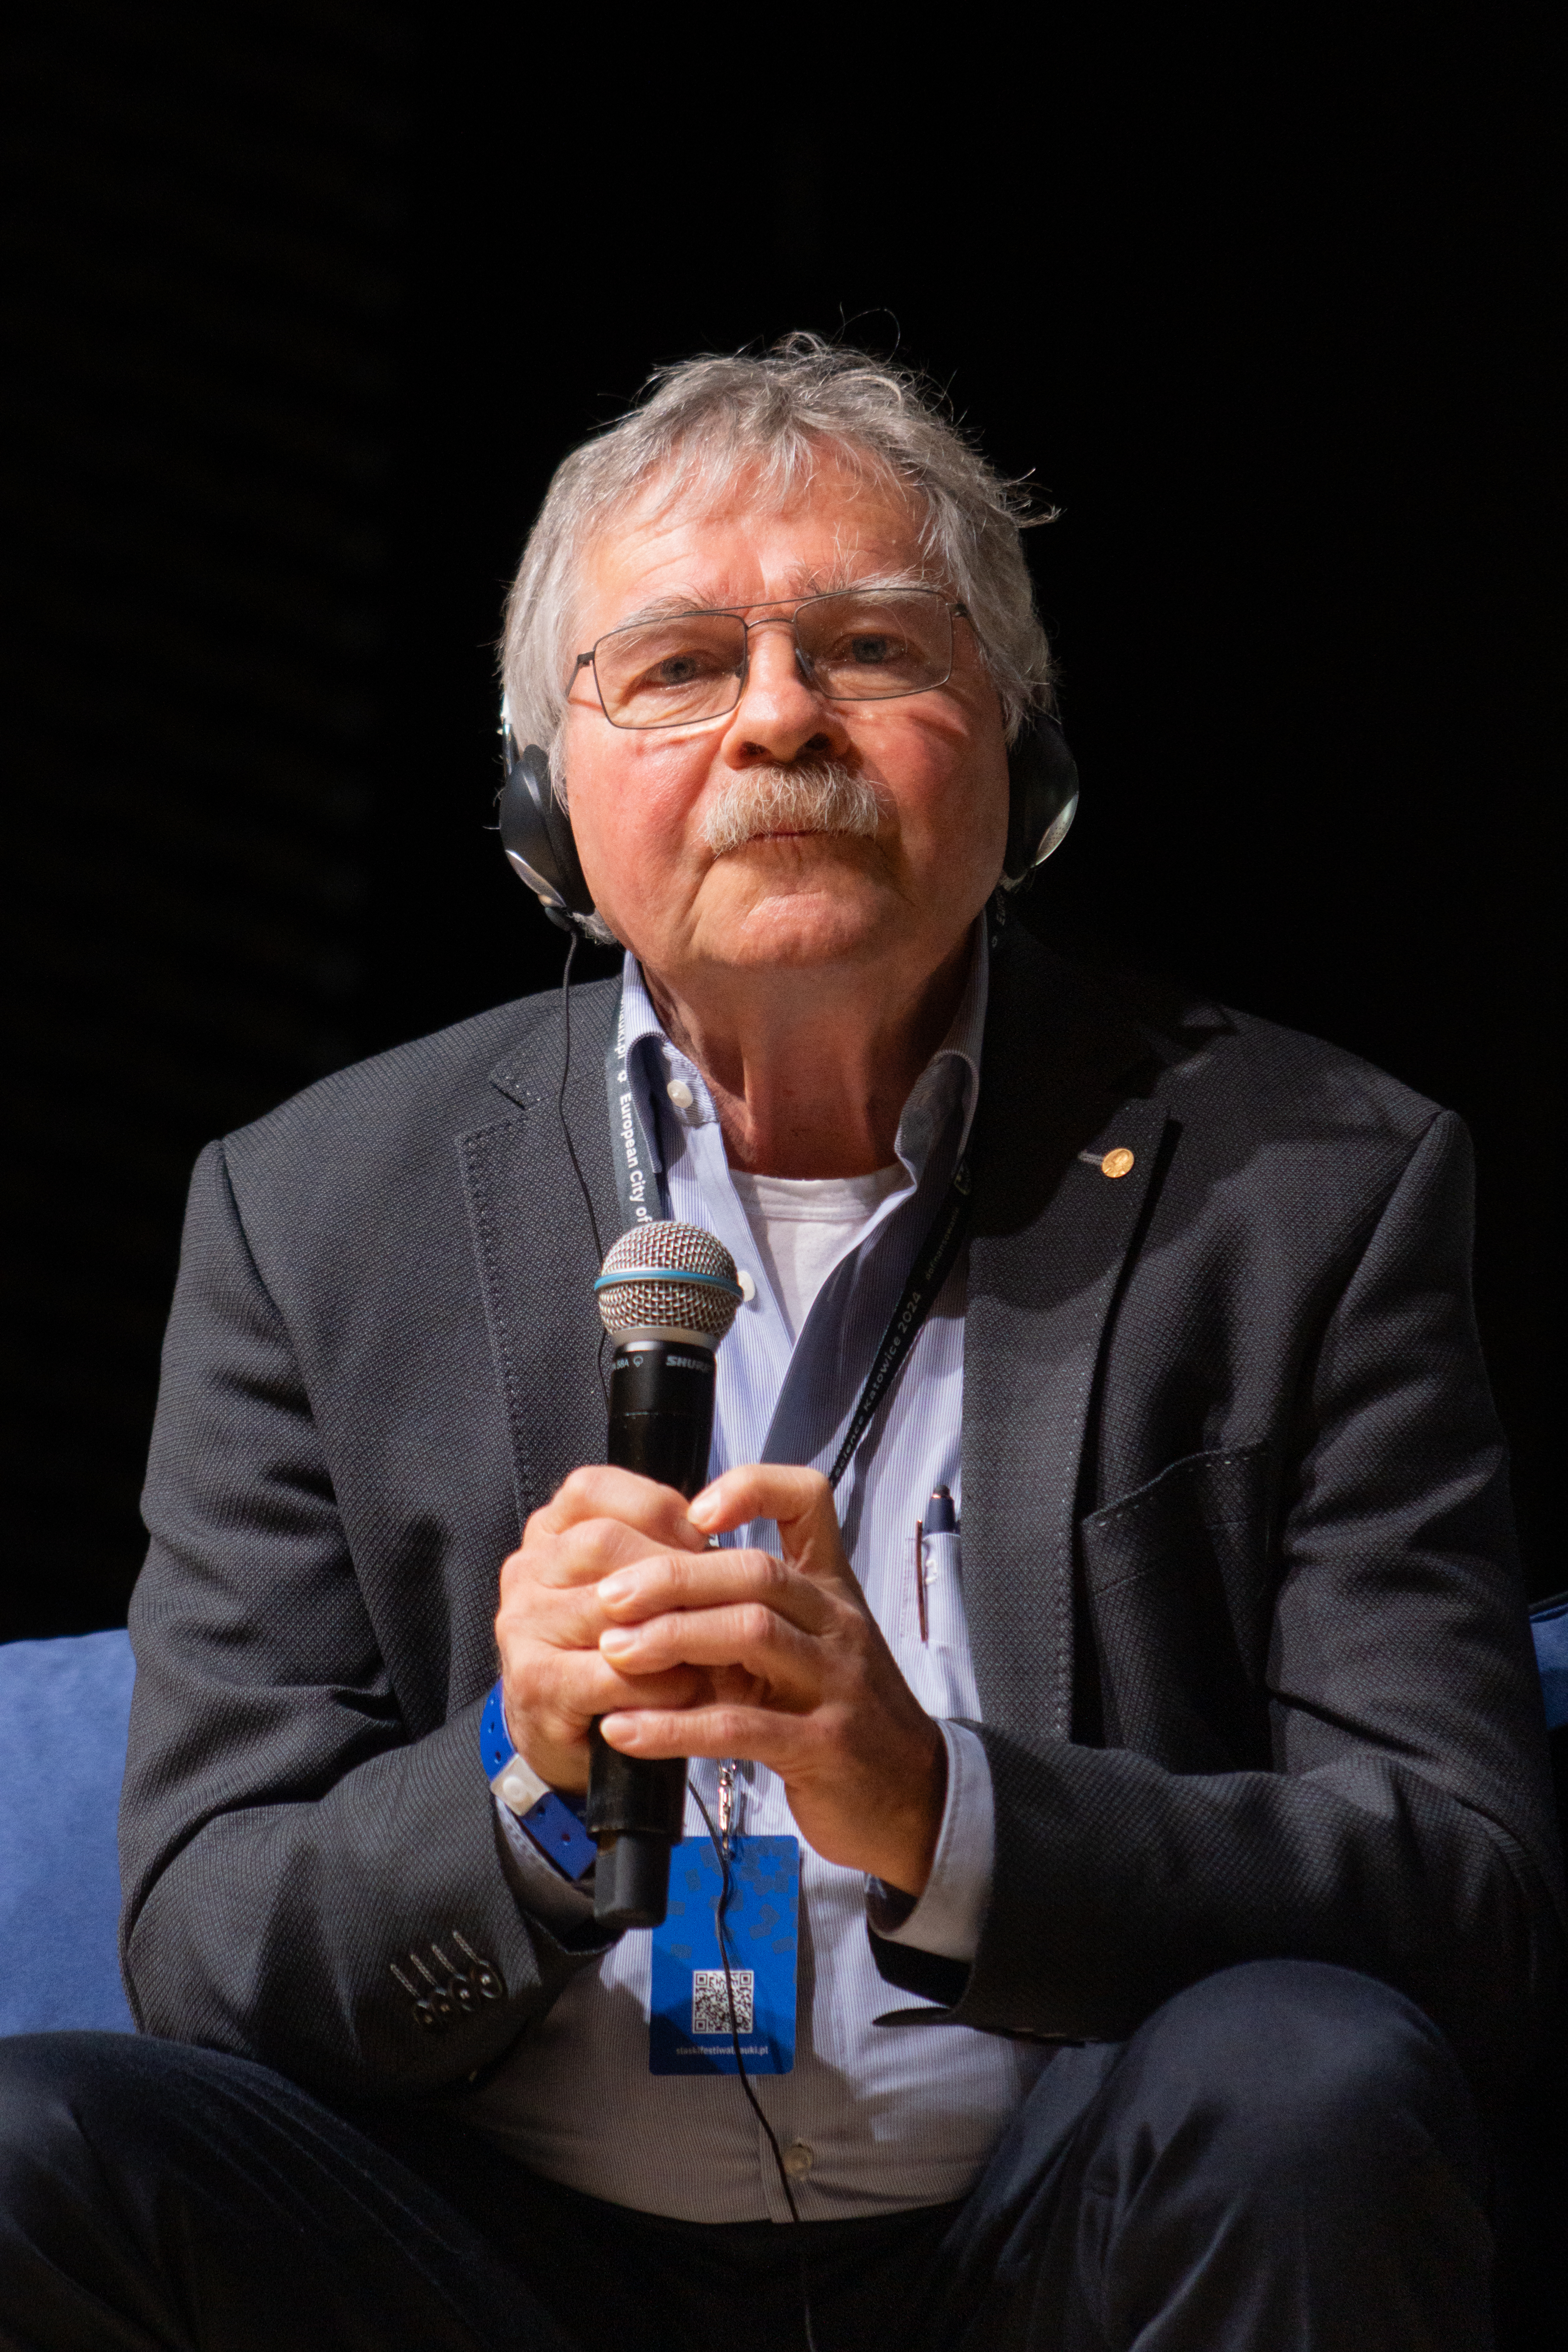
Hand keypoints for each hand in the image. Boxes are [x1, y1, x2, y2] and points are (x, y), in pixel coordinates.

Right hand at [493, 1466, 711, 1793]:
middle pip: (602, 1541)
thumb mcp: (629, 1583)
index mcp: (548, 1534)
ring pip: (610, 1607)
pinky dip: (661, 1683)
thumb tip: (715, 1527)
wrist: (562, 1732)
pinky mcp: (536, 1684)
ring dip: (675, 1627)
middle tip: (721, 1595)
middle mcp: (526, 1572)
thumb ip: (655, 1546)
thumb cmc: (608, 1648)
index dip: (657, 1507)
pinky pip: (613, 1672)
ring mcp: (523, 1627)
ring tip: (715, 1643)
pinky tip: (688, 1690)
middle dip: (672, 1568)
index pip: (591, 1490)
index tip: (702, 1538)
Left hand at [594, 1464, 945, 1895]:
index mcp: (830, 1590)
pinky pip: (740, 1727)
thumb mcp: (803, 1649)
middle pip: (755, 1573)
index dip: (751, 1489)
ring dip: (671, 1637)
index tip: (692, 1511)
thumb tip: (650, 1591)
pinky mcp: (824, 1746)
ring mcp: (836, 1683)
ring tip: (611, 1651)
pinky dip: (674, 1727)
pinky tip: (624, 1730)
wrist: (912, 1797)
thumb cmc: (841, 1714)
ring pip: (751, 1634)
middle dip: (673, 1577)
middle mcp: (837, 1624)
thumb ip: (743, 1617)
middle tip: (608, 1596)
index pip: (807, 1502)